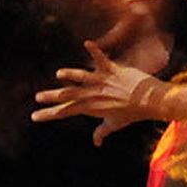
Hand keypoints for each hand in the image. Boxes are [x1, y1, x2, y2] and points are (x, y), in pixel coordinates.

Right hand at [32, 41, 162, 145]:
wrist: (151, 102)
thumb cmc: (132, 114)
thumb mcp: (115, 124)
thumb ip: (102, 131)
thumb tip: (96, 142)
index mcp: (91, 108)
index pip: (66, 112)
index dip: (50, 114)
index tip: (35, 116)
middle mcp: (95, 95)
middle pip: (70, 96)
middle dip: (52, 97)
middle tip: (37, 97)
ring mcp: (103, 82)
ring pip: (83, 78)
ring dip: (71, 75)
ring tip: (59, 74)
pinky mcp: (113, 71)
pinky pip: (102, 60)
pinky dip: (95, 51)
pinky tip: (87, 43)